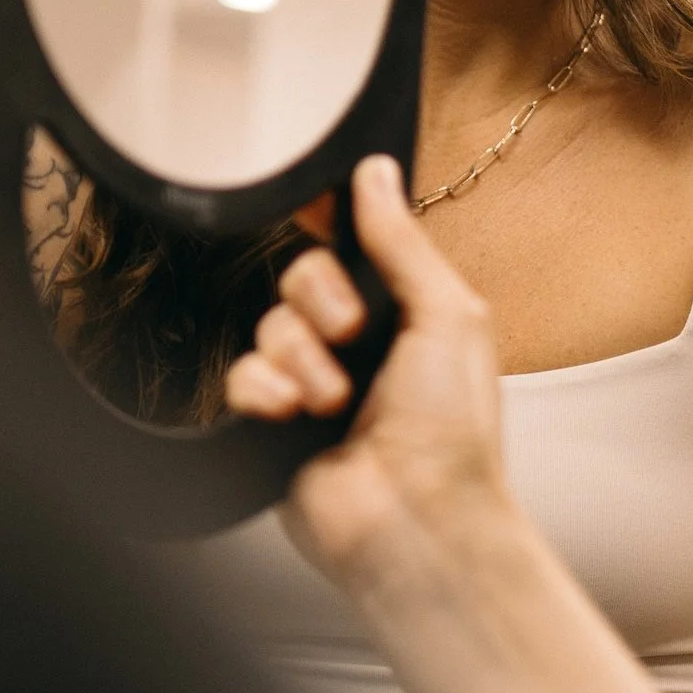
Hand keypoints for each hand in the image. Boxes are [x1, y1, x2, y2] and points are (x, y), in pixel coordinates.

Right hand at [223, 156, 512, 590]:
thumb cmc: (453, 431)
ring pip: (269, 324)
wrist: (416, 521)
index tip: (313, 199)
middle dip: (321, 300)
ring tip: (334, 402)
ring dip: (300, 357)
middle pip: (302, 276)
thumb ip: (402, 243)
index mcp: (405, 313)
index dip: (330, 219)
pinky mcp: (273, 423)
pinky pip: (240, 375)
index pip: (354, 246)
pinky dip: (262, 390)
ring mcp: (313, 384)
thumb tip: (374, 171)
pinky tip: (288, 414)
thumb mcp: (446, 316)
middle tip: (352, 336)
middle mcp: (358, 345)